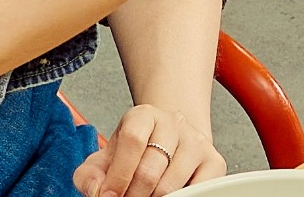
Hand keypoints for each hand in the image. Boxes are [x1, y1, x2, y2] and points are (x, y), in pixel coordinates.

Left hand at [71, 102, 224, 196]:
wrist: (166, 142)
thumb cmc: (133, 154)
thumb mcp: (104, 159)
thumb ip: (90, 175)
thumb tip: (97, 191)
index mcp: (144, 115)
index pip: (132, 140)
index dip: (118, 174)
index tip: (109, 196)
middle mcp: (173, 122)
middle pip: (151, 167)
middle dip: (134, 195)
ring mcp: (196, 141)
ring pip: (173, 182)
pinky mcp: (214, 161)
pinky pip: (200, 189)